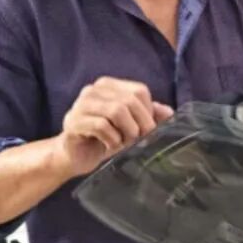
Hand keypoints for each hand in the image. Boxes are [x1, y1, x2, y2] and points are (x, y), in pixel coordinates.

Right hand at [52, 77, 173, 177]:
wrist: (76, 157)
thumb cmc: (106, 139)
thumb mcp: (131, 126)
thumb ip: (148, 116)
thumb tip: (169, 112)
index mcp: (108, 86)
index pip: (139, 91)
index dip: (149, 113)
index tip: (147, 131)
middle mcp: (93, 90)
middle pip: (129, 101)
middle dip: (140, 125)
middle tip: (139, 140)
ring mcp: (81, 104)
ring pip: (116, 111)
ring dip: (127, 132)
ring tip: (124, 143)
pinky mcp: (73, 121)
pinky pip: (101, 126)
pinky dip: (112, 140)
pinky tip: (110, 146)